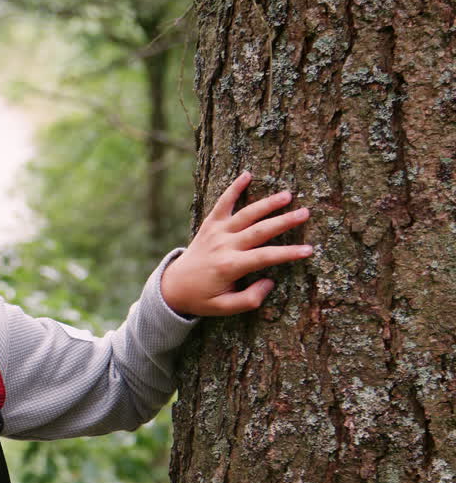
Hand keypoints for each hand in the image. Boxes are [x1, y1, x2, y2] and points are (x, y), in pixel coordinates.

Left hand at [161, 170, 313, 316]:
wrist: (172, 286)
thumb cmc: (202, 298)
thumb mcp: (224, 308)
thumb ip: (248, 299)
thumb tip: (269, 282)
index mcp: (229, 266)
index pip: (264, 257)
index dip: (288, 253)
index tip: (309, 250)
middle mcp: (223, 245)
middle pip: (259, 230)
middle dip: (284, 221)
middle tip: (306, 212)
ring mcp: (216, 232)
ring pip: (245, 214)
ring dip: (267, 204)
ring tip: (288, 194)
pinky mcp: (209, 225)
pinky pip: (222, 204)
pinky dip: (233, 189)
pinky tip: (247, 174)